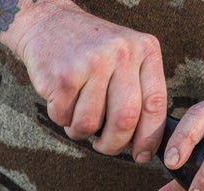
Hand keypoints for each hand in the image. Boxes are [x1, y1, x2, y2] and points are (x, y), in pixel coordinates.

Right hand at [1, 0, 167, 161]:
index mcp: (145, 50)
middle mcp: (122, 53)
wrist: (47, 22)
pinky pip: (64, 117)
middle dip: (114, 144)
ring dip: (81, 132)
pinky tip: (62, 102)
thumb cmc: (92, 51)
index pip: (155, 105)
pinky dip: (62, 120)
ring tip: (78, 119)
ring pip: (91, 123)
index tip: (142, 155)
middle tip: (105, 147)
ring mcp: (92, 62)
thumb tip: (145, 145)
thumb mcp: (127, 58)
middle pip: (126, 120)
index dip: (150, 138)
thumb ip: (140, 93)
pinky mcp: (62, 74)